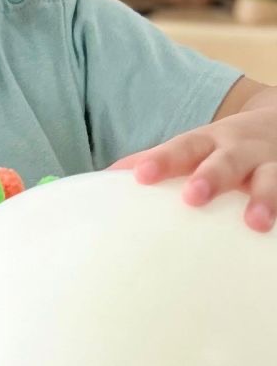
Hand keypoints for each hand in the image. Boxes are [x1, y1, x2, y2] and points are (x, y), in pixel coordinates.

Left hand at [110, 107, 276, 232]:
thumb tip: (105, 178)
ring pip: (272, 178)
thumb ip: (155, 161)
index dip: (161, 160)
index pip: (182, 148)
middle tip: (193, 196)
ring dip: (265, 198)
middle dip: (210, 177)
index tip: (141, 176)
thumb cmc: (222, 148)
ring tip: (256, 222)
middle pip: (225, 161)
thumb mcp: (192, 147)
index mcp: (208, 143)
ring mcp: (272, 166)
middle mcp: (240, 151)